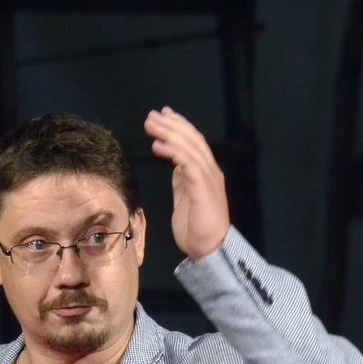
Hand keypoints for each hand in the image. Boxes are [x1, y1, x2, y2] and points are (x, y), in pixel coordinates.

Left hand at [144, 106, 229, 259]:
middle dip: (171, 125)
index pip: (193, 142)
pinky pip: (187, 165)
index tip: (164, 115)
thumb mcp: (185, 198)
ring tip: (152, 125)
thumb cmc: (197, 227)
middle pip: (192, 140)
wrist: (210, 248)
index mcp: (205, 173)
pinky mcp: (202, 189)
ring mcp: (207, 179)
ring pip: (189, 148)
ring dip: (169, 134)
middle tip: (152, 115)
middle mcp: (209, 171)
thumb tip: (175, 165)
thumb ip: (182, 180)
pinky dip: (173, 152)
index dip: (179, 127)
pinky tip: (158, 146)